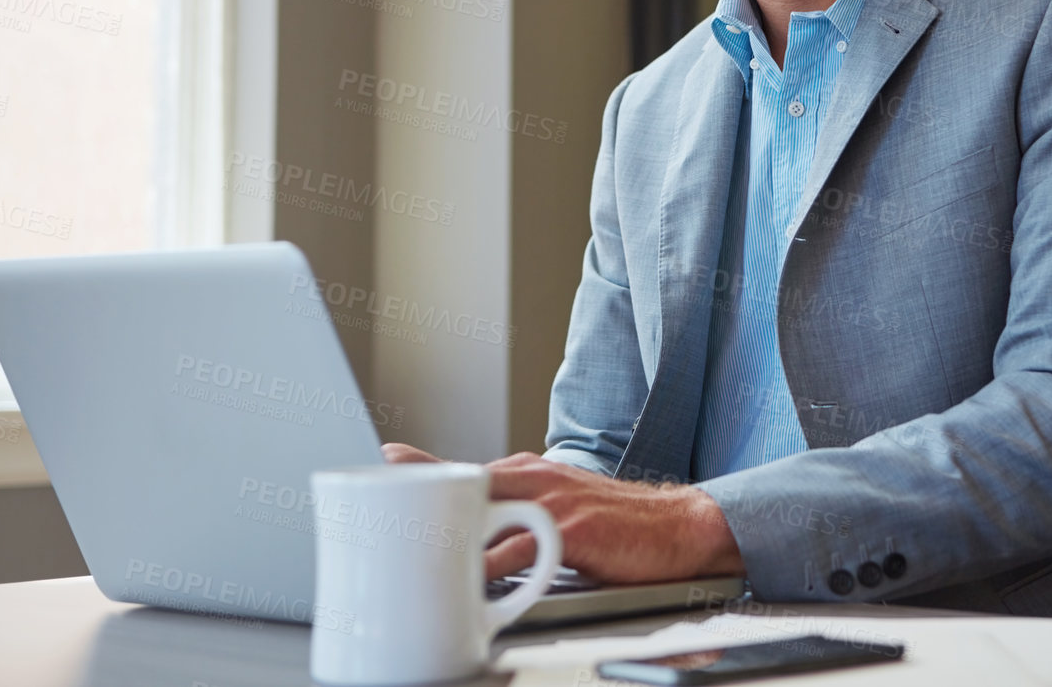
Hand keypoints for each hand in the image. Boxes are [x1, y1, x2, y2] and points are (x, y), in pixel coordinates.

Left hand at [382, 443, 743, 583]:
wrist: (683, 526)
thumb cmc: (616, 525)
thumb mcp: (557, 510)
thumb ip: (509, 521)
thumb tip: (463, 541)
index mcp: (522, 474)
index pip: (455, 470)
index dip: (412, 471)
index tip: (369, 466)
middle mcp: (529, 478)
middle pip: (454, 483)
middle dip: (410, 495)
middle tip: (368, 509)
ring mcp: (548, 500)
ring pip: (476, 516)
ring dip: (436, 537)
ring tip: (397, 553)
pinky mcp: (568, 529)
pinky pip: (513, 552)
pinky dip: (481, 570)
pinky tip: (459, 584)